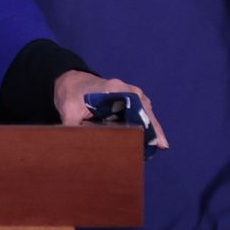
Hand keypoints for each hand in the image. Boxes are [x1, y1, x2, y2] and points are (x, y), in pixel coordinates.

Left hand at [53, 70, 168, 148]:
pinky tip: (149, 140)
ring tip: (157, 147)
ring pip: (146, 112)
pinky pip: (142, 113)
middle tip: (160, 147)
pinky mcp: (130, 99)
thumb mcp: (69, 111)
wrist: (71, 81)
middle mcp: (127, 90)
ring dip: (151, 128)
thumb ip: (73, 128)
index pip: (137, 108)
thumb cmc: (71, 94)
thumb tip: (78, 148)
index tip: (157, 141)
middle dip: (153, 130)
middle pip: (145, 111)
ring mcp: (131, 93)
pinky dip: (146, 125)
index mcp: (115, 90)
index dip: (147, 125)